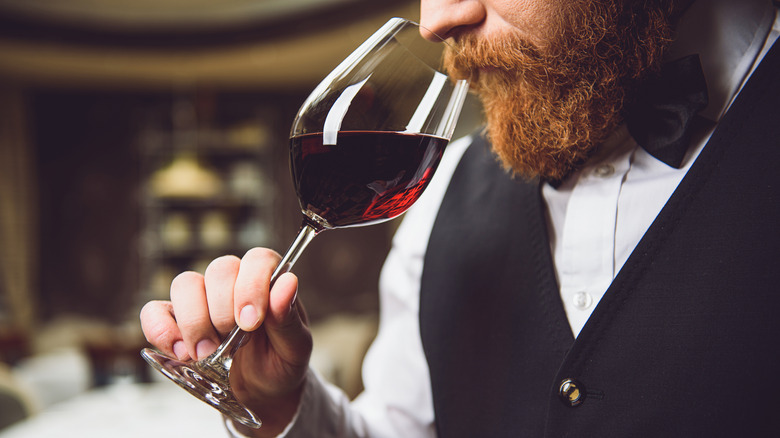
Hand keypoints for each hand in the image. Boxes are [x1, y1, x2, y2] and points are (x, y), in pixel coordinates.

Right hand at [140, 248, 312, 436]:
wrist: (261, 392)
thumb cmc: (281, 362)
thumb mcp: (295, 347)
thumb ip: (289, 318)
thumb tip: (288, 283)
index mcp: (268, 281)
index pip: (258, 259)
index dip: (252, 285)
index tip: (250, 322)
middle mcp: (233, 283)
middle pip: (219, 269)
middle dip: (222, 309)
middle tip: (230, 341)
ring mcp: (202, 299)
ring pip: (185, 284)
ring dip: (193, 321)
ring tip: (205, 354)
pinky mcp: (175, 320)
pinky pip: (154, 310)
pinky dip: (161, 330)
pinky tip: (180, 354)